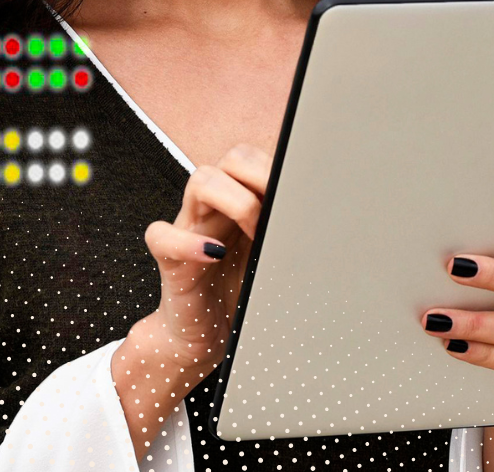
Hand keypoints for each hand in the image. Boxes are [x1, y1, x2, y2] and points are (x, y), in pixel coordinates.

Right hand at [110, 144, 270, 459]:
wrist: (203, 337)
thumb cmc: (242, 293)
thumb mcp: (275, 259)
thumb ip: (291, 235)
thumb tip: (332, 220)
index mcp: (242, 202)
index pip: (259, 158)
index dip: (278, 168)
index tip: (300, 193)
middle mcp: (216, 208)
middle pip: (233, 158)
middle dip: (261, 177)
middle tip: (279, 213)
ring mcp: (190, 229)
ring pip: (201, 180)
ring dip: (235, 200)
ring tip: (255, 232)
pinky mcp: (169, 260)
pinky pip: (161, 235)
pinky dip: (187, 241)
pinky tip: (215, 255)